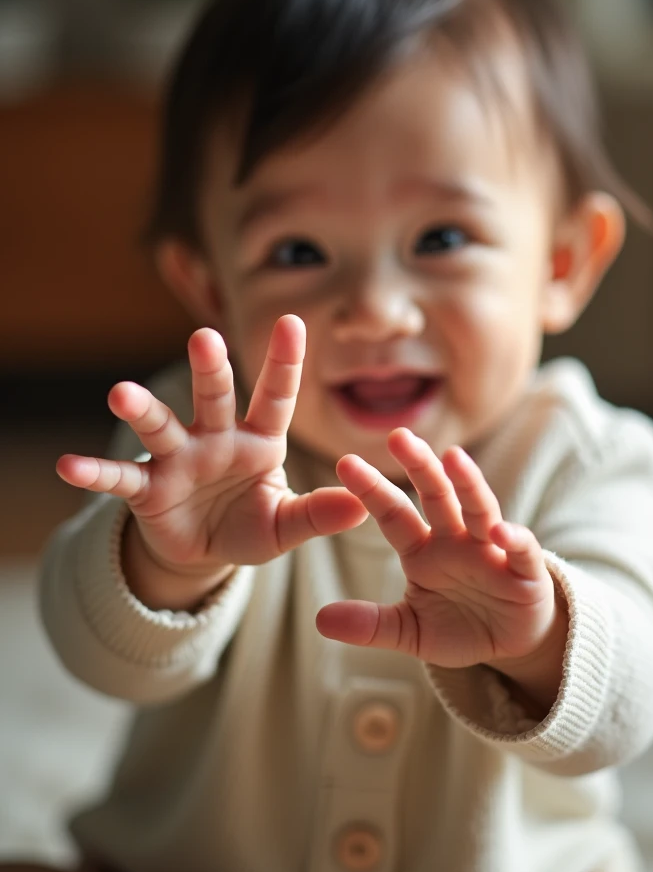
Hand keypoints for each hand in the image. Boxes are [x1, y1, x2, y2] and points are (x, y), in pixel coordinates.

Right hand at [56, 316, 367, 577]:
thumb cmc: (250, 523)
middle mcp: (216, 439)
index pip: (275, 397)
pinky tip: (68, 466)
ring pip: (161, 427)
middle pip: (215, 398)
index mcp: (259, 441)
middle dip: (211, 370)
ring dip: (142, 409)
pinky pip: (120, 478)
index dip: (283, 363)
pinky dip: (95, 473)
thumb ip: (319, 514)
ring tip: (120, 393)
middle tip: (205, 338)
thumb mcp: (286, 525)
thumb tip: (364, 506)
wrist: (203, 550)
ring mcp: (179, 460)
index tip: (292, 321)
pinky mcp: (148, 490)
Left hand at [316, 427, 556, 670]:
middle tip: (398, 436)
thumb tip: (321, 621)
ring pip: (478, 508)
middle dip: (419, 465)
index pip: (393, 514)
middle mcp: (456, 540)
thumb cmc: (458, 627)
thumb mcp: (409, 631)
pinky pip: (521, 549)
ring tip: (453, 457)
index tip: (344, 462)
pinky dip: (514, 538)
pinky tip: (499, 531)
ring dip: (468, 483)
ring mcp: (491, 550)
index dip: (371, 490)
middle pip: (436, 494)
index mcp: (423, 550)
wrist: (511, 645)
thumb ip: (371, 625)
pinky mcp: (526, 570)